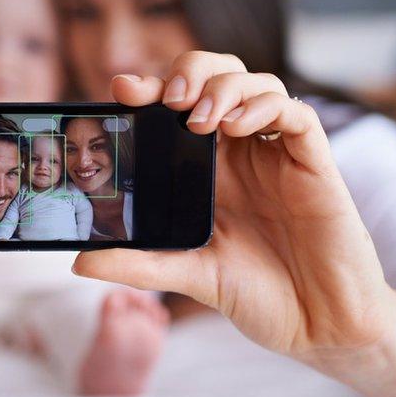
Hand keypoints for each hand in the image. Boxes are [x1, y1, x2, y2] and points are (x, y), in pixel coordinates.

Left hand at [73, 51, 394, 361]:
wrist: (316, 326)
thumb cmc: (259, 296)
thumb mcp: (189, 276)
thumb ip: (138, 264)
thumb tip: (79, 262)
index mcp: (208, 170)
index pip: (177, 109)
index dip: (152, 89)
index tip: (122, 89)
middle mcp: (242, 153)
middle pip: (219, 77)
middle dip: (191, 70)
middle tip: (167, 97)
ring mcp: (277, 156)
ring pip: (257, 84)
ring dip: (224, 87)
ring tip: (198, 118)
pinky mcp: (314, 164)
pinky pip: (296, 114)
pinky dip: (265, 107)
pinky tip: (238, 126)